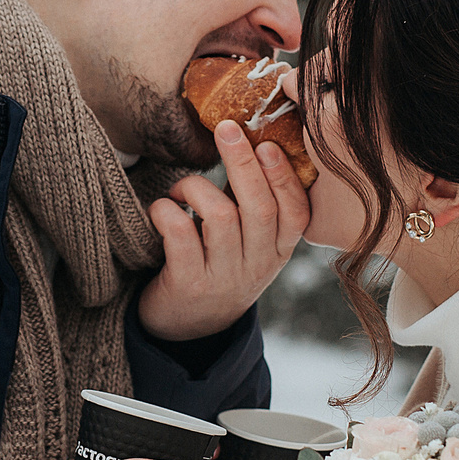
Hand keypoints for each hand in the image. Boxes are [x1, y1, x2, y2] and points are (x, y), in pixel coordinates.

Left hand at [139, 118, 309, 342]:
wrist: (189, 330)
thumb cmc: (220, 268)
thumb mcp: (252, 246)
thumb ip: (256, 207)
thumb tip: (250, 142)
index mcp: (277, 252)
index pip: (296, 213)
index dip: (284, 177)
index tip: (268, 145)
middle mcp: (256, 267)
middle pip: (259, 209)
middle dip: (243, 164)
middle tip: (227, 129)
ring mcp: (222, 278)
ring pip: (221, 218)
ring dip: (196, 188)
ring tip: (181, 189)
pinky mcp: (188, 284)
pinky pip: (181, 235)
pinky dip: (168, 211)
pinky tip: (162, 208)